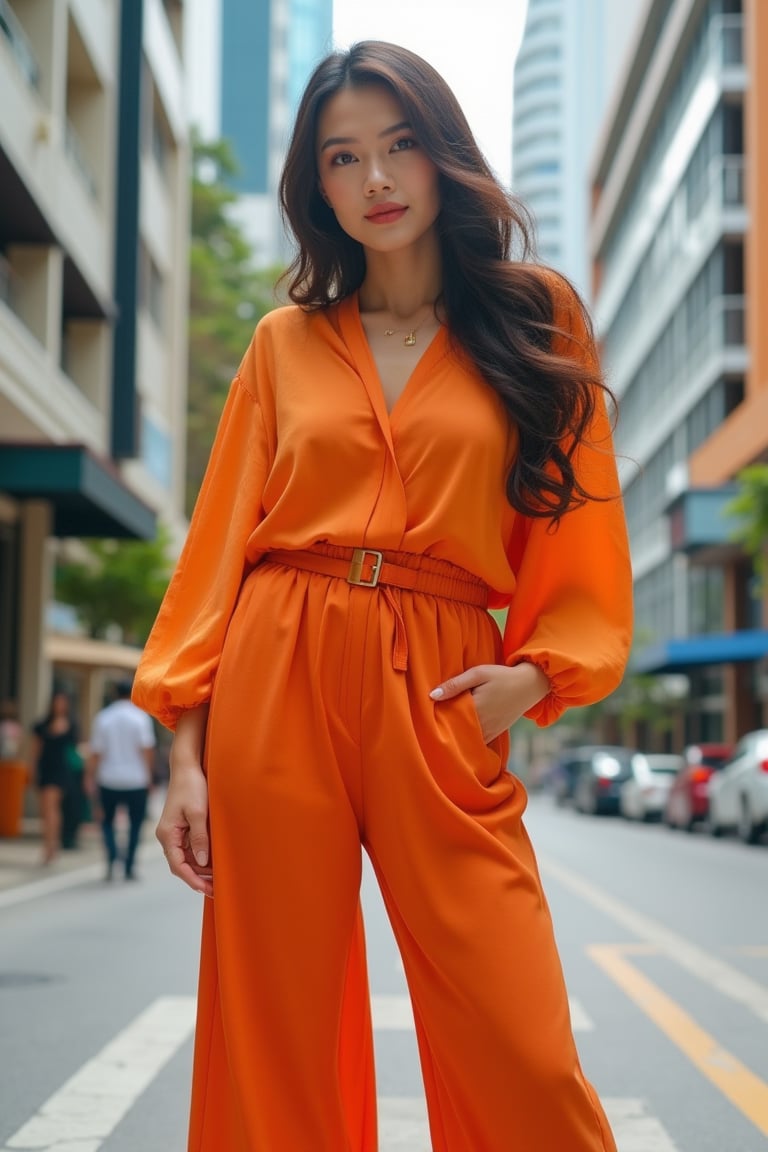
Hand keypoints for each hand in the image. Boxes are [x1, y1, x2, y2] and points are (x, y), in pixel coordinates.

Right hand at [156, 761, 212, 897]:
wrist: (187, 767)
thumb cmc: (191, 786)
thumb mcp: (198, 813)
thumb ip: (200, 838)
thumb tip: (201, 862)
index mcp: (167, 834)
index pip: (178, 865)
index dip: (192, 880)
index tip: (206, 890)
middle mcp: (168, 836)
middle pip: (181, 865)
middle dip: (198, 878)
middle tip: (217, 889)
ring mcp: (175, 833)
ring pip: (187, 858)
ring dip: (200, 869)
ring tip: (218, 879)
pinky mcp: (182, 828)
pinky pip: (190, 848)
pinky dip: (201, 857)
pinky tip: (213, 863)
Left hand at [430, 662, 549, 742]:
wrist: (530, 685)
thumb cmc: (502, 676)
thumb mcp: (478, 674)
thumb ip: (456, 684)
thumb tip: (432, 695)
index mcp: (476, 709)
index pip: (449, 719)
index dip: (436, 718)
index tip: (426, 716)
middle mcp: (483, 724)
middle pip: (456, 732)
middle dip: (444, 728)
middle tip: (429, 725)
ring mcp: (490, 731)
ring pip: (467, 740)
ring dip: (456, 735)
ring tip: (442, 729)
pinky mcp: (495, 733)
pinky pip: (477, 741)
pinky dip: (467, 739)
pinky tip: (459, 733)